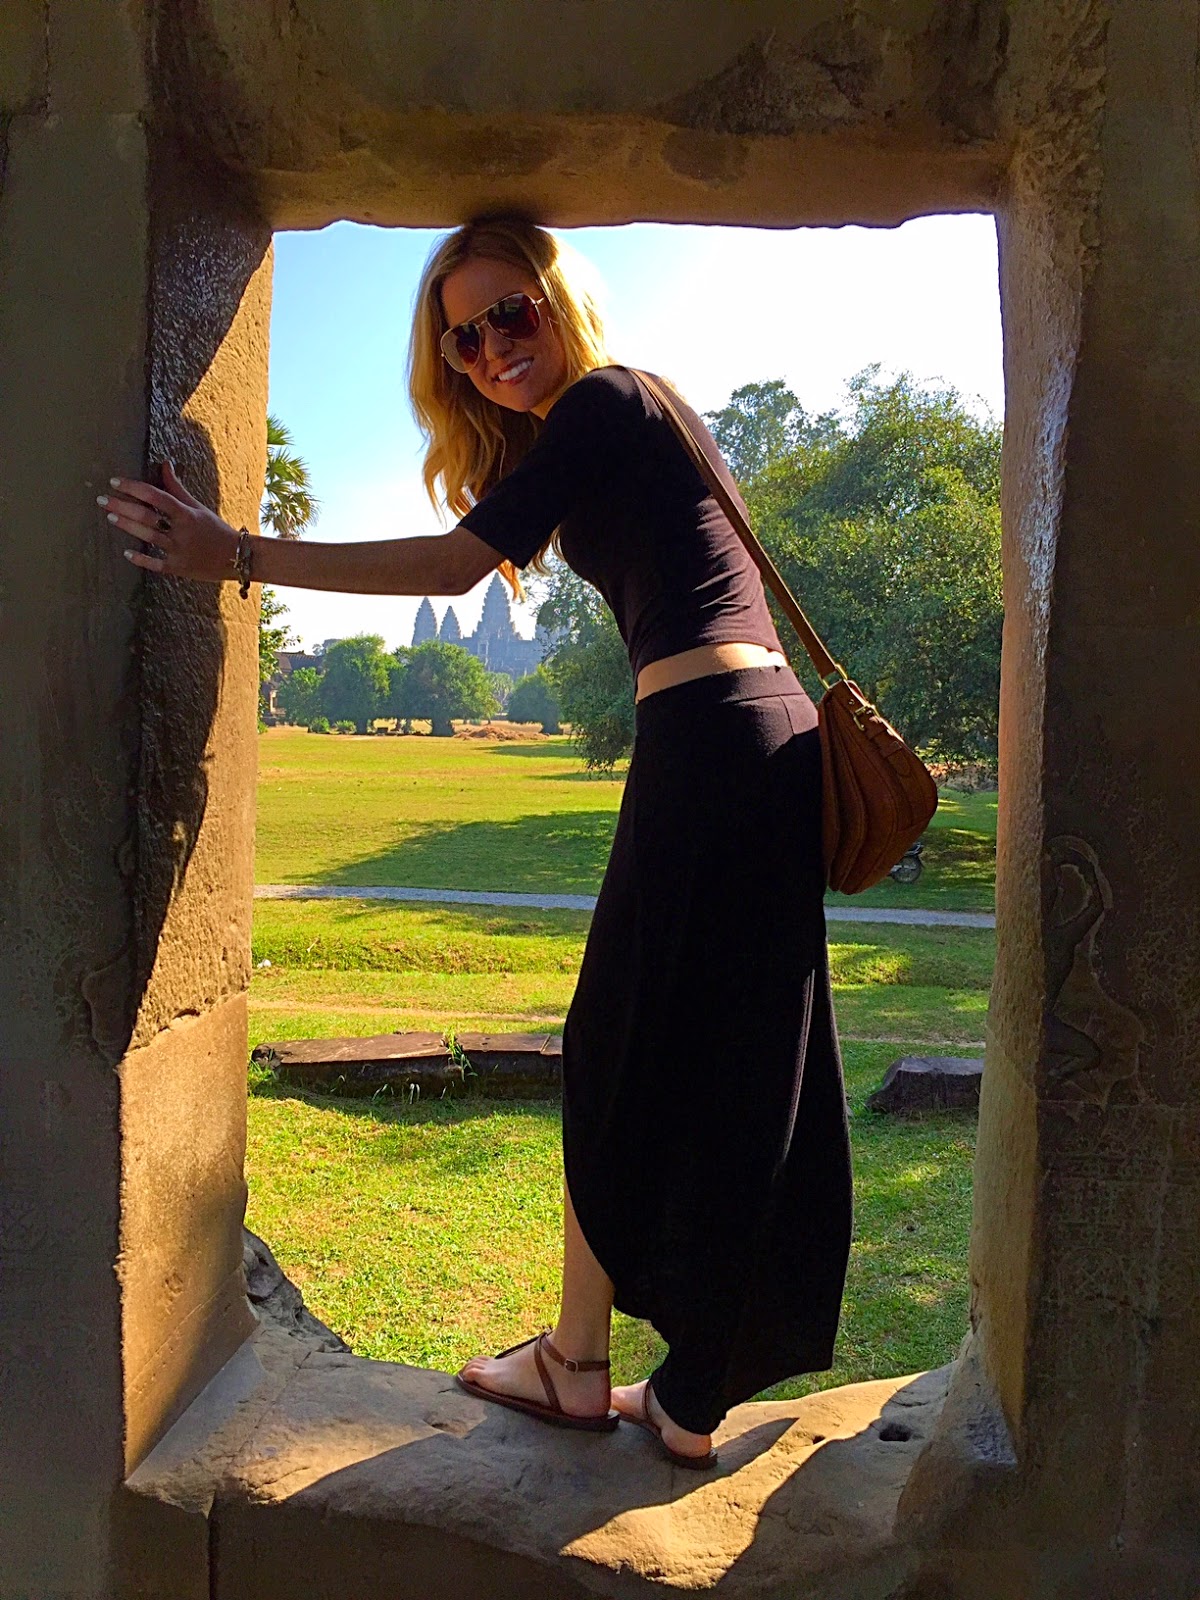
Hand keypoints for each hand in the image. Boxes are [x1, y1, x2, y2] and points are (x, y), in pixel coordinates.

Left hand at [98, 462, 240, 580]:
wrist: (236, 557)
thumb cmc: (215, 529)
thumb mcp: (197, 506)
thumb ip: (177, 488)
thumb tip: (164, 464)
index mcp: (187, 514)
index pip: (156, 496)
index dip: (134, 488)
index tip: (115, 482)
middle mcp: (182, 532)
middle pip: (147, 516)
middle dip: (123, 506)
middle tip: (102, 499)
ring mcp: (179, 551)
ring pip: (149, 537)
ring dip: (128, 526)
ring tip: (110, 517)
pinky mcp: (179, 568)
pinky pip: (157, 564)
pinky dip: (141, 559)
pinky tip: (126, 552)